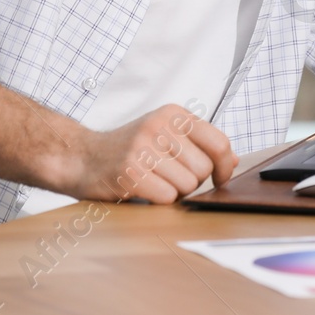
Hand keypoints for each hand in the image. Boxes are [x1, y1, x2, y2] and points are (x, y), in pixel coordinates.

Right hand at [67, 104, 237, 202]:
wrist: (80, 157)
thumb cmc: (128, 149)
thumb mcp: (164, 135)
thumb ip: (199, 145)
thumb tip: (234, 161)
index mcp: (173, 114)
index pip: (219, 142)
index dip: (225, 166)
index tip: (220, 178)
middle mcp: (160, 126)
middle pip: (204, 168)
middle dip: (193, 181)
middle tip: (170, 178)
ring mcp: (143, 147)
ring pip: (188, 185)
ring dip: (176, 192)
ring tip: (156, 182)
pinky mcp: (129, 172)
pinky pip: (167, 197)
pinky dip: (160, 201)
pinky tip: (145, 191)